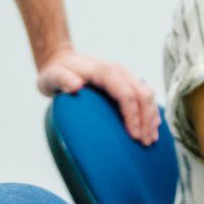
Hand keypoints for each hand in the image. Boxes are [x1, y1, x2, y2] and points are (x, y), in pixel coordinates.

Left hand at [36, 47, 158, 144]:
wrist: (61, 61)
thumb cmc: (55, 72)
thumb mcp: (52, 76)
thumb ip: (62, 79)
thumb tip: (76, 86)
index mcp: (103, 71)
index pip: (126, 93)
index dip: (133, 115)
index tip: (134, 136)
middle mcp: (119, 71)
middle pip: (142, 94)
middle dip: (147, 119)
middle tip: (146, 143)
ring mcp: (125, 76)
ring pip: (147, 94)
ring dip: (152, 116)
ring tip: (151, 139)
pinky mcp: (126, 82)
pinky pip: (144, 95)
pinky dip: (150, 111)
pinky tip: (151, 127)